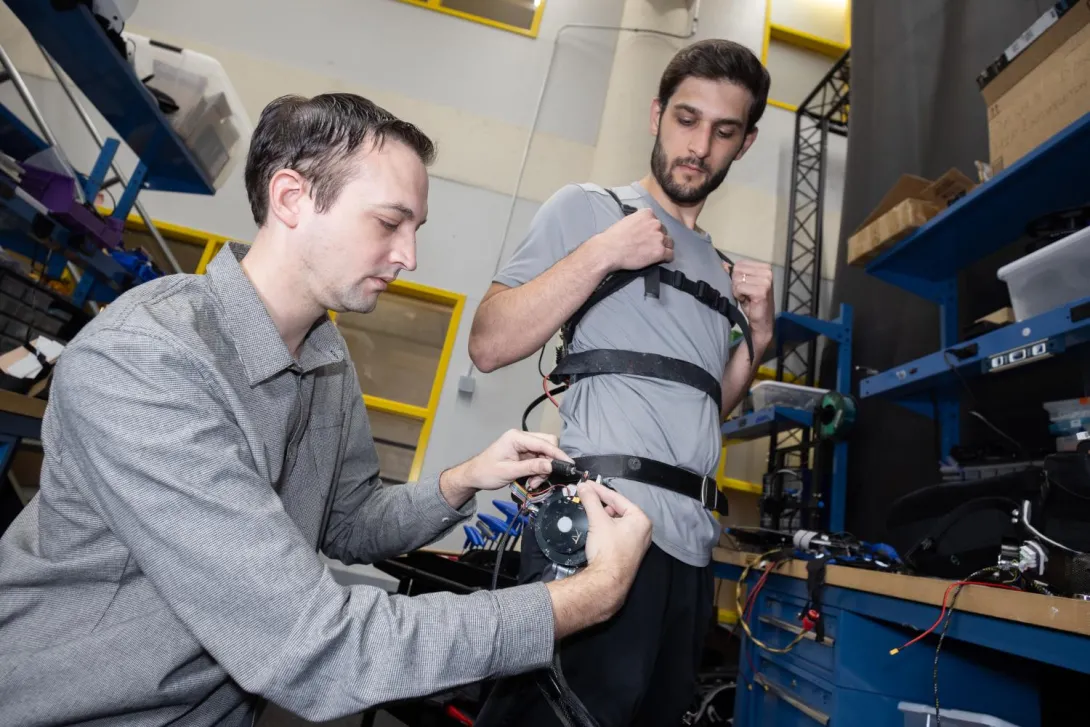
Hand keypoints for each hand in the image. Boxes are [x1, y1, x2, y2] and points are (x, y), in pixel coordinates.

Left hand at [440, 430, 571, 506]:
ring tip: (532, 483)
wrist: (473, 476)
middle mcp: (521, 438)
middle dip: (549, 463)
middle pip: (547, 445)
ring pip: (545, 454)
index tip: (568, 465)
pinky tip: (531, 481)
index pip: (544, 442)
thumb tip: (552, 465)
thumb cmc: (486, 472)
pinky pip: (539, 460)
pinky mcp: (524, 454)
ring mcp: (523, 445)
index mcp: (516, 437)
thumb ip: (532, 467)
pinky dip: (538, 471)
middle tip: (542, 478)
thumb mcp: (509, 472)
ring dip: (542, 470)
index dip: (557, 454)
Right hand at [579, 480, 650, 590]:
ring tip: (590, 512)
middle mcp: (643, 530)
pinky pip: (618, 533)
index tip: (586, 484)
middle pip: (619, 510)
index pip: (617, 499)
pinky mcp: (629, 553)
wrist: (606, 581)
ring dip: (603, 516)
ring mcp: (637, 543)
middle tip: (587, 497)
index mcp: (640, 519)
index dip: (600, 490)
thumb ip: (591, 500)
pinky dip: (607, 528)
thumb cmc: (607, 548)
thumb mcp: (597, 520)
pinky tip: (596, 527)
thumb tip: (583, 486)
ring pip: (618, 522)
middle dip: (602, 504)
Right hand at [589, 208, 673, 271]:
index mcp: (647, 214)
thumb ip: (638, 222)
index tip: (647, 235)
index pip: (656, 221)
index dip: (652, 229)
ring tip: (654, 253)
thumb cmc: (613, 237)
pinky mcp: (660, 251)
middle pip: (664, 231)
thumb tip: (641, 227)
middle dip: (658, 238)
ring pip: (669, 243)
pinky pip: (671, 255)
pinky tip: (661, 260)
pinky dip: (667, 258)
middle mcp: (656, 223)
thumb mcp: (627, 221)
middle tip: (649, 245)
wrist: (609, 250)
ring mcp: (659, 237)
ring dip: (663, 247)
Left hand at [729, 259, 774, 349]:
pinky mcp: (762, 290)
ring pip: (737, 279)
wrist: (761, 321)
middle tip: (744, 293)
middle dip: (736, 283)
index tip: (744, 287)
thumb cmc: (752, 302)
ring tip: (745, 297)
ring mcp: (766, 281)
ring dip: (737, 290)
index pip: (740, 264)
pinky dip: (738, 295)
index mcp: (765, 267)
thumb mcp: (743, 285)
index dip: (736, 277)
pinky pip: (739, 287)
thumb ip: (735, 273)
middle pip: (737, 270)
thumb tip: (723, 264)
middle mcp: (767, 272)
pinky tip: (745, 300)